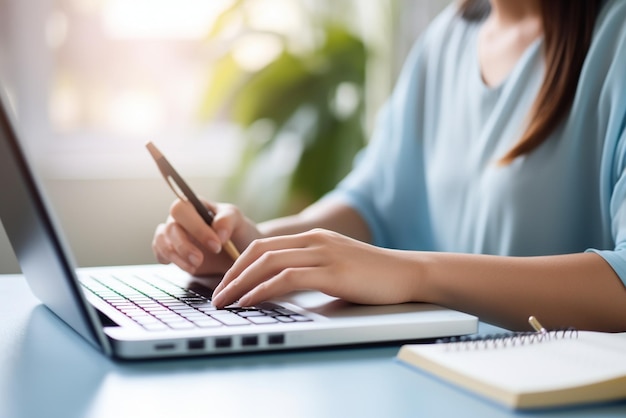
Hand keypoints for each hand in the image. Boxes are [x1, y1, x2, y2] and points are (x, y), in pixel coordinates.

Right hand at [152, 199, 260, 274]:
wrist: (238, 252)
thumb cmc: (236, 231)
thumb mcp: (238, 221)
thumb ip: (227, 221)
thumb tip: (217, 232)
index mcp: (194, 205)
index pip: (182, 209)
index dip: (196, 227)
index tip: (216, 245)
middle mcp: (180, 218)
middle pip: (170, 227)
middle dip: (184, 246)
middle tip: (200, 260)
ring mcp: (174, 235)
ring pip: (162, 241)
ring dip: (176, 256)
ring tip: (195, 267)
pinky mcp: (171, 251)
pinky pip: (159, 252)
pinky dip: (169, 260)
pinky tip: (188, 267)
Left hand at [211, 228, 417, 307]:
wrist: (409, 273)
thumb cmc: (374, 275)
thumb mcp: (337, 264)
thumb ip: (311, 269)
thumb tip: (282, 287)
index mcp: (313, 237)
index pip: (264, 245)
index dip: (239, 264)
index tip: (226, 284)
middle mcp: (314, 240)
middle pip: (259, 251)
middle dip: (232, 274)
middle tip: (217, 295)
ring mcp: (323, 253)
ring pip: (268, 263)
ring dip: (240, 283)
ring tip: (225, 301)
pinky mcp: (332, 271)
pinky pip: (287, 278)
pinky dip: (262, 289)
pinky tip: (250, 301)